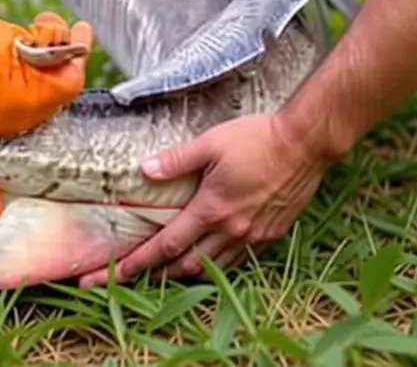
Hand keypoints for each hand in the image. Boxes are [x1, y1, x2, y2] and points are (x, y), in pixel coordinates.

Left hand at [77, 113, 331, 287]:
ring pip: (212, 269)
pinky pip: (237, 261)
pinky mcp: (270, 235)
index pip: (166, 245)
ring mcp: (253, 236)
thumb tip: (144, 170)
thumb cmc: (257, 138)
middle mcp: (231, 230)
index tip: (110, 274)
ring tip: (164, 273)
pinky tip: (207, 259)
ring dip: (185, 273)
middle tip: (130, 278)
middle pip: (186, 266)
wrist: (306, 143)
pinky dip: (216, 265)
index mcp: (211, 209)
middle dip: (155, 275)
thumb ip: (176, 159)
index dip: (136, 263)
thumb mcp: (211, 142)